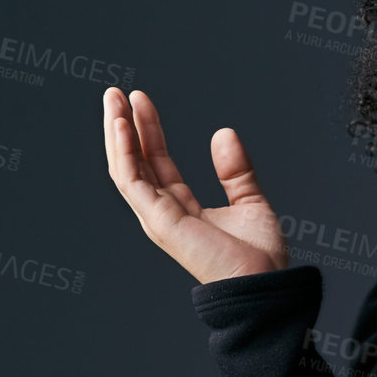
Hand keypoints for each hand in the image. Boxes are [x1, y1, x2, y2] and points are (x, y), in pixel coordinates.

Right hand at [102, 87, 289, 283]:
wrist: (264, 285)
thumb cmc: (260, 257)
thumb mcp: (250, 201)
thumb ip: (235, 170)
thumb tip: (223, 133)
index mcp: (183, 209)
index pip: (157, 161)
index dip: (148, 130)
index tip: (141, 100)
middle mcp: (164, 213)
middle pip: (135, 162)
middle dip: (123, 126)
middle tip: (115, 92)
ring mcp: (157, 218)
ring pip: (125, 168)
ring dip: (116, 132)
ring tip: (112, 97)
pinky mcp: (158, 221)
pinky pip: (131, 181)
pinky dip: (123, 151)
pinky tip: (121, 125)